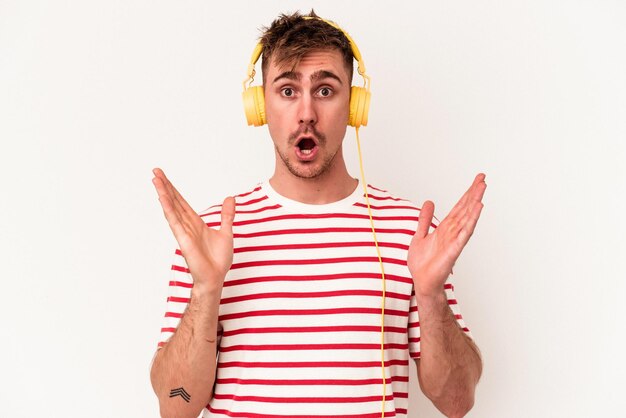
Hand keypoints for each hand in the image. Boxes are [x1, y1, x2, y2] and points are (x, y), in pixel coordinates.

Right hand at [152, 168, 234, 289]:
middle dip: (165, 186)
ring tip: (155, 180)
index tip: (164, 177)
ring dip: (164, 194)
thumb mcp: (227, 232)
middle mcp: (187, 225)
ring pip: (172, 209)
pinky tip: (162, 198)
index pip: (182, 202)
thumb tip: (230, 198)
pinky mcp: (183, 240)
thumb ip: (227, 215)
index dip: (174, 189)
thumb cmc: (219, 260)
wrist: (216, 278)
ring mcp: (184, 232)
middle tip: (155, 171)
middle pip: (174, 201)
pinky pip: (175, 221)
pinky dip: (169, 209)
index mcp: (196, 223)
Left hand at [407, 173, 486, 298]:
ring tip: (482, 189)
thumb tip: (429, 202)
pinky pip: (463, 234)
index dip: (467, 193)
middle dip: (474, 194)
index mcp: (445, 228)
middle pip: (465, 209)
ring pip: (466, 218)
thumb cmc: (422, 263)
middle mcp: (452, 232)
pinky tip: (477, 210)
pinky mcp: (453, 250)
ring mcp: (454, 240)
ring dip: (474, 204)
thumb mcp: (420, 235)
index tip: (477, 180)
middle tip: (483, 178)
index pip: (459, 207)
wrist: (421, 282)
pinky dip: (470, 222)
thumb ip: (424, 219)